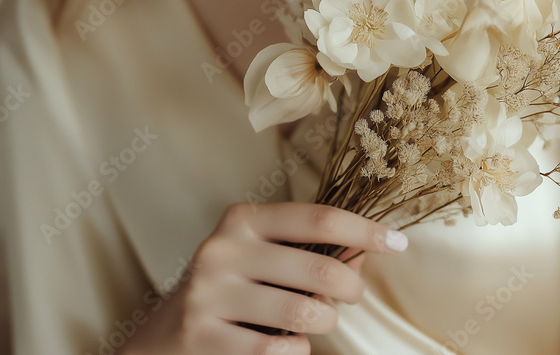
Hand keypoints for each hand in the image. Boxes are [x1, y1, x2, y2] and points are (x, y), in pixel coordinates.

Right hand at [118, 202, 408, 353]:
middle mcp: (223, 249)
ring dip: (323, 323)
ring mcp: (210, 294)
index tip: (398, 243)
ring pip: (302, 314)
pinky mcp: (204, 336)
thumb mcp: (261, 257)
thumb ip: (310, 251)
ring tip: (317, 321)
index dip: (364, 229)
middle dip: (350, 289)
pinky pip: (278, 349)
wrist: (161, 336)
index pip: (317, 218)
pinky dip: (295, 351)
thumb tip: (369, 250)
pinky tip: (285, 344)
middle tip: (351, 297)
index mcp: (243, 219)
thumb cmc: (228, 289)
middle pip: (319, 269)